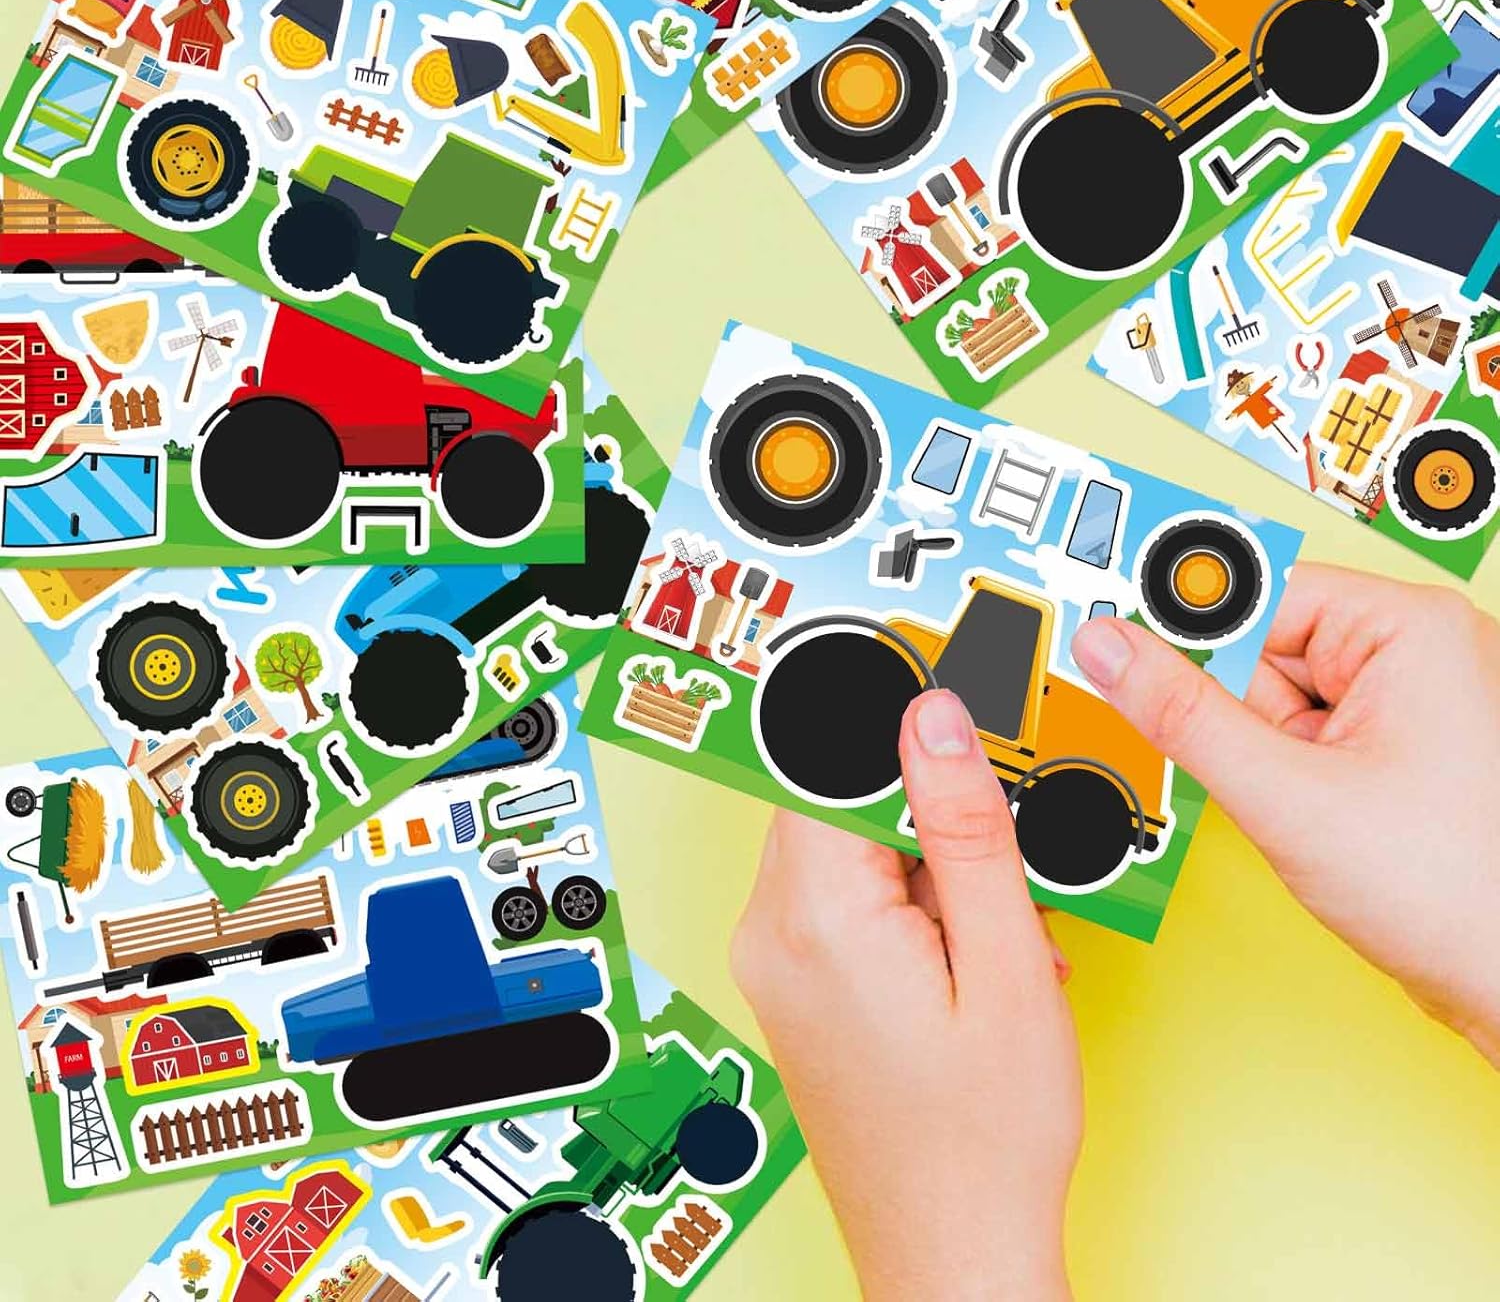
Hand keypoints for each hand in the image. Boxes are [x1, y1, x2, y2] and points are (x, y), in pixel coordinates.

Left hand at [733, 689, 1080, 1301]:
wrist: (954, 1260)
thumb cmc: (984, 1142)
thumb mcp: (1003, 965)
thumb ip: (966, 827)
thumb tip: (935, 717)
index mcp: (813, 917)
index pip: (826, 759)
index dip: (892, 726)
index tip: (947, 704)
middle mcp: (771, 934)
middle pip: (841, 802)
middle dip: (928, 815)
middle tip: (998, 864)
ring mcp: (775, 964)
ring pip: (851, 851)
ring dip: (928, 869)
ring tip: (994, 937)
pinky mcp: (795, 987)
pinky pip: (845, 903)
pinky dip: (910, 908)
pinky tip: (969, 960)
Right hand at [1071, 564, 1499, 1065]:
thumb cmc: (1458, 898)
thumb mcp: (1288, 797)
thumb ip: (1182, 713)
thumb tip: (1109, 647)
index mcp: (1410, 629)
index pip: (1256, 595)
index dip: (1189, 641)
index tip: (1118, 653)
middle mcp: (1420, 651)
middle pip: (1264, 648)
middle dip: (1242, 719)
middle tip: (1271, 780)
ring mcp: (1416, 703)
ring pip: (1281, 699)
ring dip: (1269, 757)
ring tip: (1318, 815)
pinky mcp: (1405, 748)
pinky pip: (1310, 736)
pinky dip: (1293, 777)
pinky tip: (1327, 822)